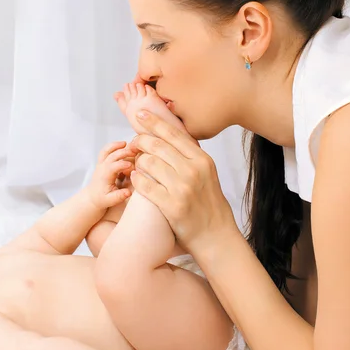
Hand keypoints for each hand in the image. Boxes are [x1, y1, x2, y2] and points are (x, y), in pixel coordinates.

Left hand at [87, 141, 133, 209]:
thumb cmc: (102, 198)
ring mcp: (101, 163)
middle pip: (111, 156)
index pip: (113, 167)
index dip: (122, 165)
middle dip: (123, 152)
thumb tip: (128, 192)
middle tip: (135, 152)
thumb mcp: (110, 200)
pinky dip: (113, 145)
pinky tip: (123, 144)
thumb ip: (119, 196)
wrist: (92, 196)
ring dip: (116, 145)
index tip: (132, 166)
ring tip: (126, 143)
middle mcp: (102, 167)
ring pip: (106, 150)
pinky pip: (106, 150)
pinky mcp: (102, 161)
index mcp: (104, 176)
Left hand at [128, 110, 236, 254]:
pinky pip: (144, 185)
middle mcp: (193, 171)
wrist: (216, 235)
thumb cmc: (208, 203)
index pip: (173, 134)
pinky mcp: (172, 205)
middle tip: (133, 144)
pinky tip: (135, 179)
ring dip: (137, 162)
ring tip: (136, 165)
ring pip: (148, 163)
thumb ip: (188, 155)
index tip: (140, 114)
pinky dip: (136, 179)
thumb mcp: (206, 173)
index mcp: (202, 160)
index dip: (153, 122)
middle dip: (139, 141)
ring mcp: (183, 188)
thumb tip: (166, 135)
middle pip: (157, 145)